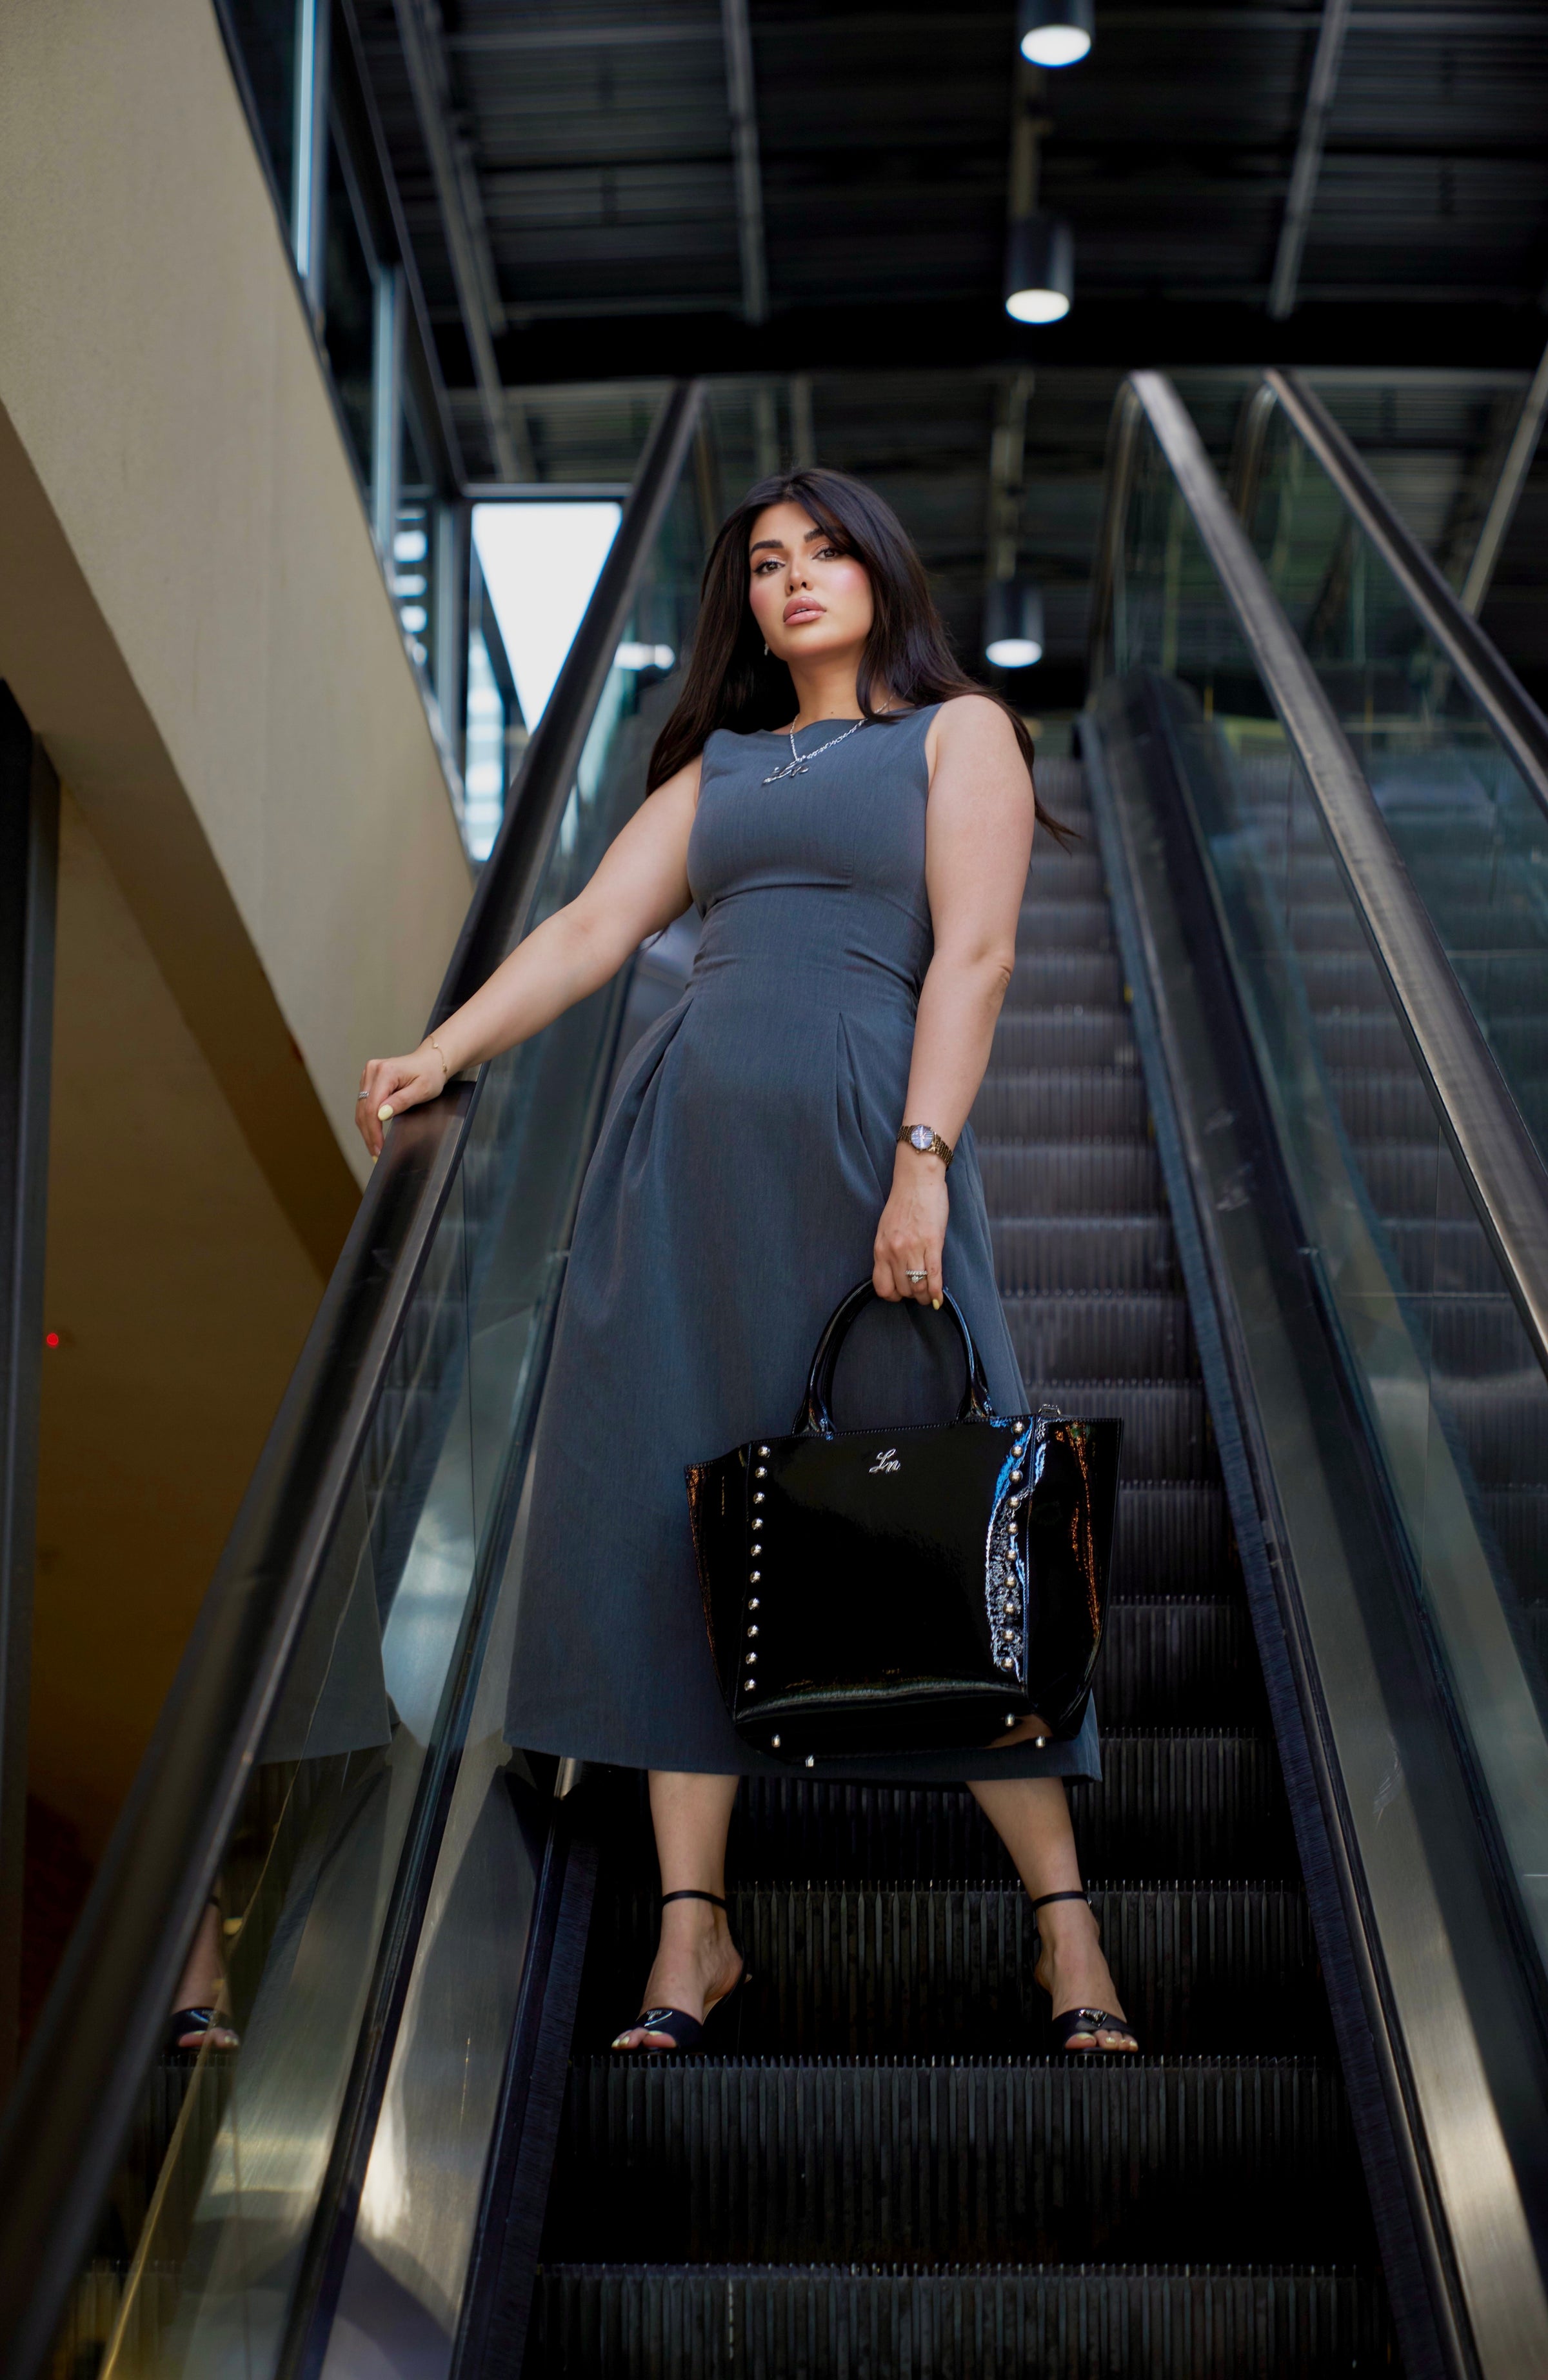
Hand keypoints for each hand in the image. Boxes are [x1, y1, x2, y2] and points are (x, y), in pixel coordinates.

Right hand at [355, 1044, 447, 1157]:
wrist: (431, 1061)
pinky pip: (363, 1104)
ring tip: (374, 1147)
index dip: (374, 1131)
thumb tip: (381, 1115)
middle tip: (376, 1153)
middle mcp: (373, 1070)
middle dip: (369, 1134)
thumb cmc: (430, 1074)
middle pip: (363, 1109)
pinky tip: (373, 1133)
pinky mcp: (369, 1080)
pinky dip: (368, 1120)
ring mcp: (369, 1074)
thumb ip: (401, 1102)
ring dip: (366, 1129)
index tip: (379, 1147)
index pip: (372, 1107)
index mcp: (386, 1072)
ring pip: (361, 1108)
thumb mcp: (422, 1090)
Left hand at [873, 1146, 948, 1304]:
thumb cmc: (903, 1202)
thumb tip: (894, 1273)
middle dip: (911, 1296)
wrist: (917, 1180)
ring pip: (918, 1287)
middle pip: (902, 1289)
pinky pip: (934, 1275)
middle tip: (919, 1292)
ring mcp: (913, 1248)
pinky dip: (937, 1291)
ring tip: (930, 1296)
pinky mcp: (932, 1243)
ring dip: (925, 1296)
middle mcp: (894, 1251)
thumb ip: (888, 1251)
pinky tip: (940, 1299)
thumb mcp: (886, 1229)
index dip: (892, 1296)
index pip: (882, 1287)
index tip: (901, 1293)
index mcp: (880, 1248)